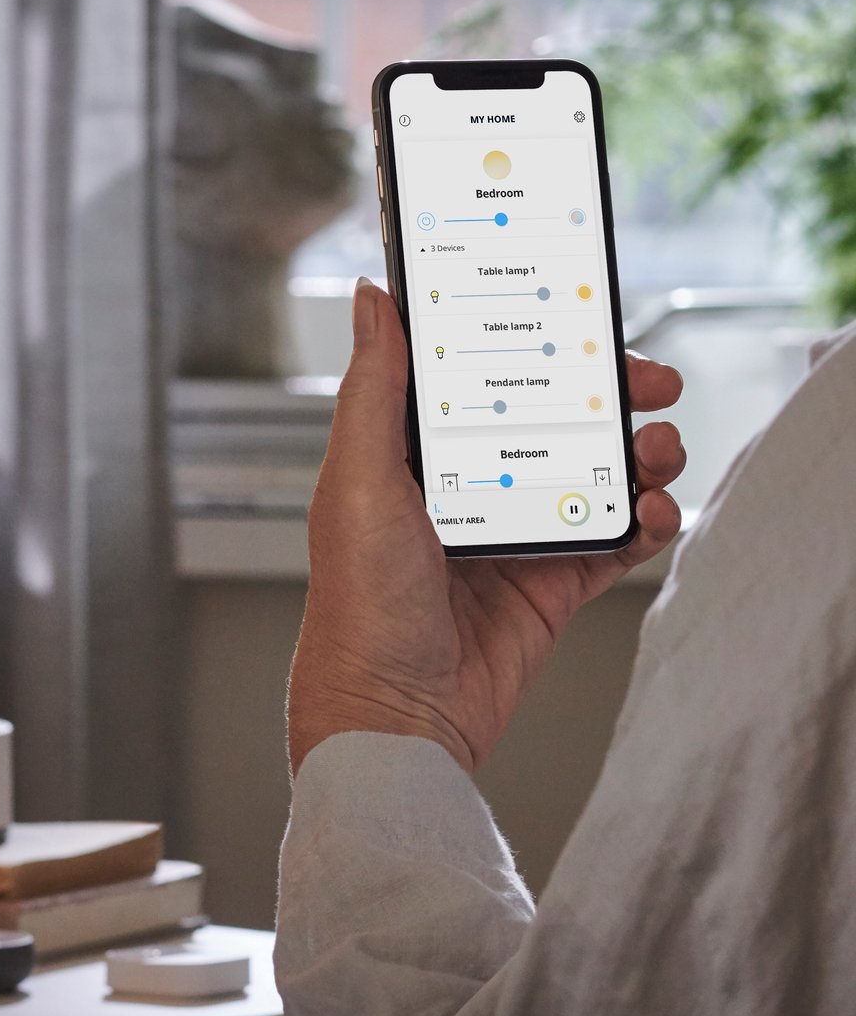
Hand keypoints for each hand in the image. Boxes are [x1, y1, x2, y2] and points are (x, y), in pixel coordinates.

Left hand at [288, 279, 684, 776]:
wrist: (395, 716)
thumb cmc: (358, 603)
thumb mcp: (358, 481)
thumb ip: (374, 389)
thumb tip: (374, 299)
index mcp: (416, 453)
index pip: (484, 375)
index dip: (532, 341)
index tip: (578, 312)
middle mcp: (469, 485)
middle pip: (556, 415)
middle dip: (611, 391)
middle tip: (654, 381)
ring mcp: (515, 534)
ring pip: (596, 470)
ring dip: (640, 451)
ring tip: (658, 450)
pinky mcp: (551, 585)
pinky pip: (614, 540)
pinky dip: (646, 520)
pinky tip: (653, 510)